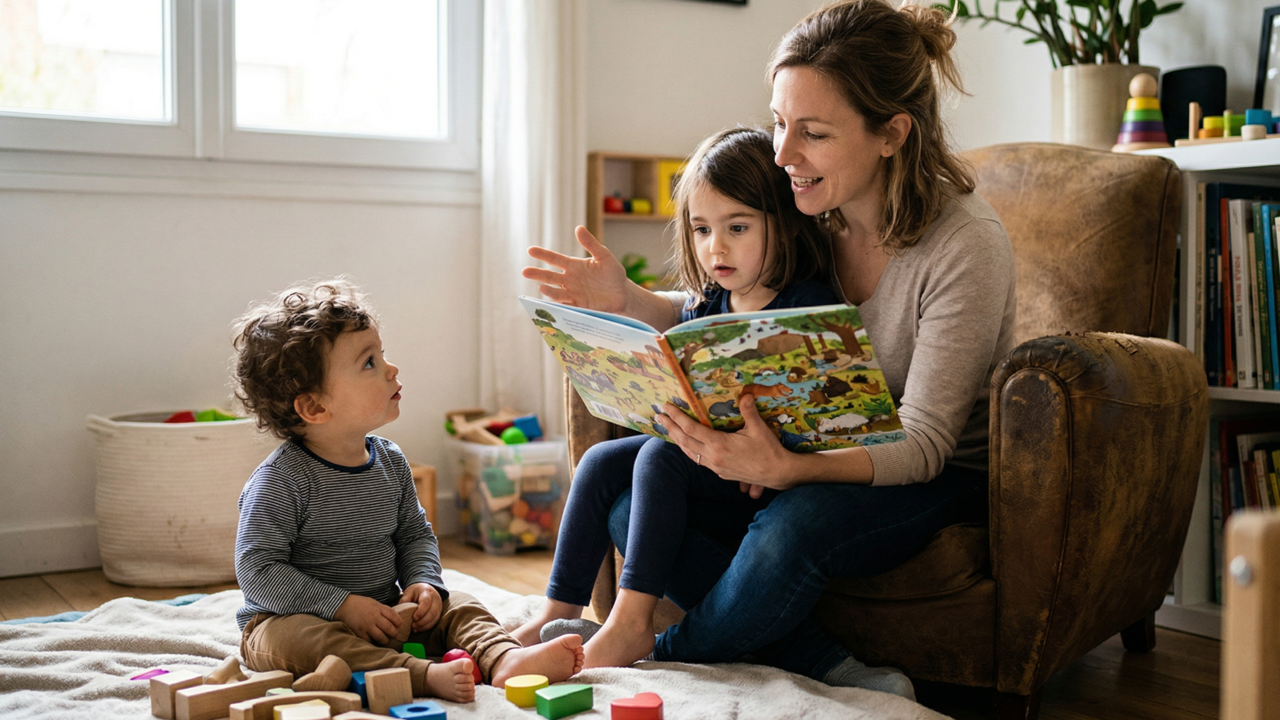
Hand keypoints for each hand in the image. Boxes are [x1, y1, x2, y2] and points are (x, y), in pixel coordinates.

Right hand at [334, 594, 400, 644]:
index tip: (399, 625)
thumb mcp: (373, 602)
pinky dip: (373, 642)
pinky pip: (369, 640)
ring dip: (385, 640)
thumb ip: (382, 609)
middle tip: (396, 636)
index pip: (393, 615)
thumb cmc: (359, 603)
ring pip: (381, 637)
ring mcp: (367, 625)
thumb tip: (392, 617)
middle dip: (395, 634)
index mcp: (378, 608)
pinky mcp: (359, 632)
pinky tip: (374, 641)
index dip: (398, 622)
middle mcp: (374, 617)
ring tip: (386, 640)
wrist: (343, 605)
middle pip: (389, 628)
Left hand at [398, 583, 442, 631]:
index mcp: (427, 592)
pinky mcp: (439, 612)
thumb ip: (405, 600)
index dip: (421, 611)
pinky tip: (419, 629)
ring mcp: (439, 606)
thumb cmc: (416, 591)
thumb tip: (400, 611)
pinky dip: (427, 627)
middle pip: (432, 612)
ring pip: (435, 618)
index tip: (414, 618)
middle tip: (413, 626)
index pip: (426, 602)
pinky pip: (435, 621)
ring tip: (415, 629)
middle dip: (422, 621)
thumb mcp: (409, 592)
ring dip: (424, 625)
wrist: (426, 589)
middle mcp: (435, 599)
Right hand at [522, 226, 630, 312]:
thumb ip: (591, 244)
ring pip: (556, 292)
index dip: (543, 255)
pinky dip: (560, 304)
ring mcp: (573, 293)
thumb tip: (578, 228)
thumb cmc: (613, 273)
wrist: (623, 293)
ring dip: (548, 290)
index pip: (554, 259)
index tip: (530, 250)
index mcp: (573, 266)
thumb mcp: (604, 256)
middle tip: (524, 271)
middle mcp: (569, 280)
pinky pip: (567, 305)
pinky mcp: (579, 305)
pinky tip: (555, 303)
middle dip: (537, 274)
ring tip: (541, 287)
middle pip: (550, 276)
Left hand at [660, 395, 798, 490]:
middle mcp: (713, 457)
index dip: (677, 418)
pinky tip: (687, 445)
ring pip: (690, 453)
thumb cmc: (769, 451)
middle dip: (671, 428)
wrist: (778, 474)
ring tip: (669, 430)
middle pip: (685, 441)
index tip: (666, 408)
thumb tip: (744, 394)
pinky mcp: (720, 473)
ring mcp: (715, 467)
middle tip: (659, 417)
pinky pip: (699, 460)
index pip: (691, 429)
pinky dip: (689, 450)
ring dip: (678, 440)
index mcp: (719, 445)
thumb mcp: (758, 428)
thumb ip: (748, 411)